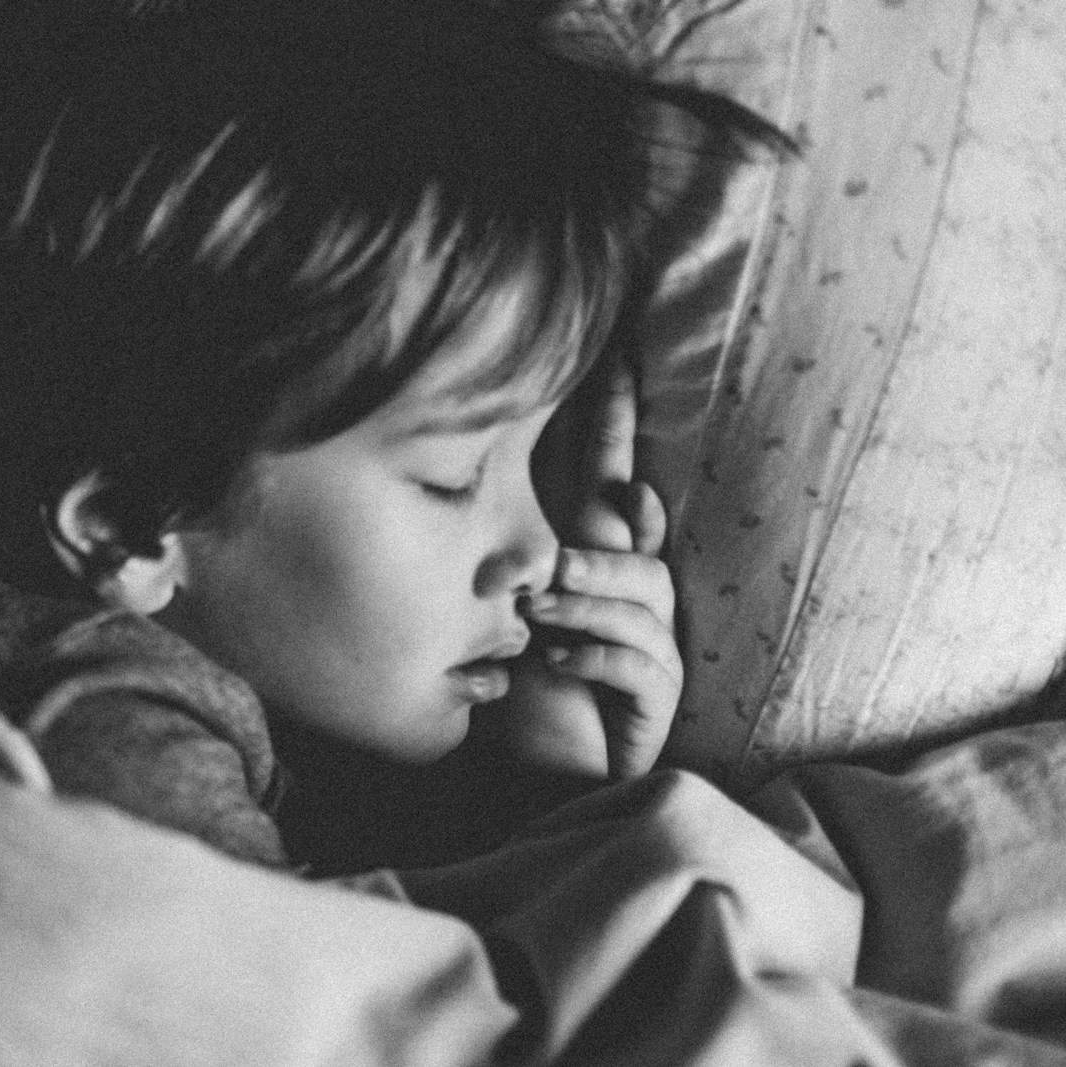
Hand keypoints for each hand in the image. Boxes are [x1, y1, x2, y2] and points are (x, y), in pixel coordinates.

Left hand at [499, 358, 682, 779]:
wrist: (520, 778)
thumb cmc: (506, 685)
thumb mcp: (493, 606)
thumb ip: (500, 550)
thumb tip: (482, 497)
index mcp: (590, 558)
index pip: (608, 474)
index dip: (616, 419)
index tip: (617, 353)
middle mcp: (626, 594)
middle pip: (639, 537)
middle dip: (609, 532)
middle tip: (560, 550)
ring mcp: (647, 644)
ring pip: (644, 595)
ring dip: (588, 597)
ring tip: (535, 610)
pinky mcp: (652, 698)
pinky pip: (641, 661)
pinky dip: (593, 655)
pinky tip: (553, 661)